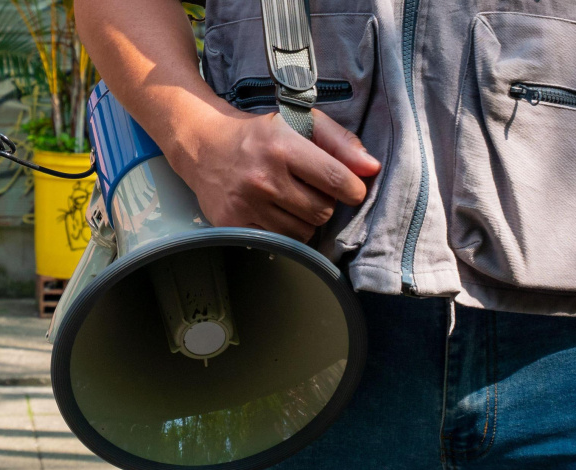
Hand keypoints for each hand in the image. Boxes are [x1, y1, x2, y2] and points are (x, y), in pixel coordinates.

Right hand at [163, 107, 381, 241]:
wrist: (203, 146)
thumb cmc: (259, 134)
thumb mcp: (300, 123)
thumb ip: (340, 142)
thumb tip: (372, 168)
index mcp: (283, 147)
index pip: (335, 179)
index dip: (353, 189)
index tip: (351, 189)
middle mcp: (264, 178)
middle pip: (322, 211)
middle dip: (325, 203)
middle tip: (311, 190)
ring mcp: (247, 204)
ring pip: (303, 231)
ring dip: (305, 220)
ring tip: (291, 201)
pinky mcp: (233, 224)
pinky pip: (280, 241)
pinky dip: (284, 230)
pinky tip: (274, 212)